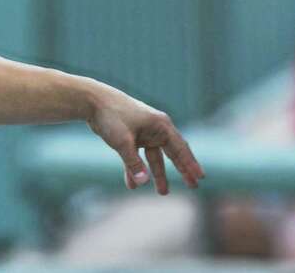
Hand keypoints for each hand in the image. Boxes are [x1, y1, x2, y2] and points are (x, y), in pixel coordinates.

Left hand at [87, 83, 204, 194]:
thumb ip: (134, 164)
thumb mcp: (123, 142)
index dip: (190, 164)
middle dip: (182, 169)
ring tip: (163, 192)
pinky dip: (136, 170)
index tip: (200, 177)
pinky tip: (131, 185)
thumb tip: (143, 183)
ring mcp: (144, 132)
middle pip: (173, 152)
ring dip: (158, 174)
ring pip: (155, 157)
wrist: (94, 101)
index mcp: (161, 126)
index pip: (180, 148)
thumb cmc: (112, 117)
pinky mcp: (132, 136)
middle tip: (194, 185)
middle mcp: (156, 128)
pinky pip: (139, 157)